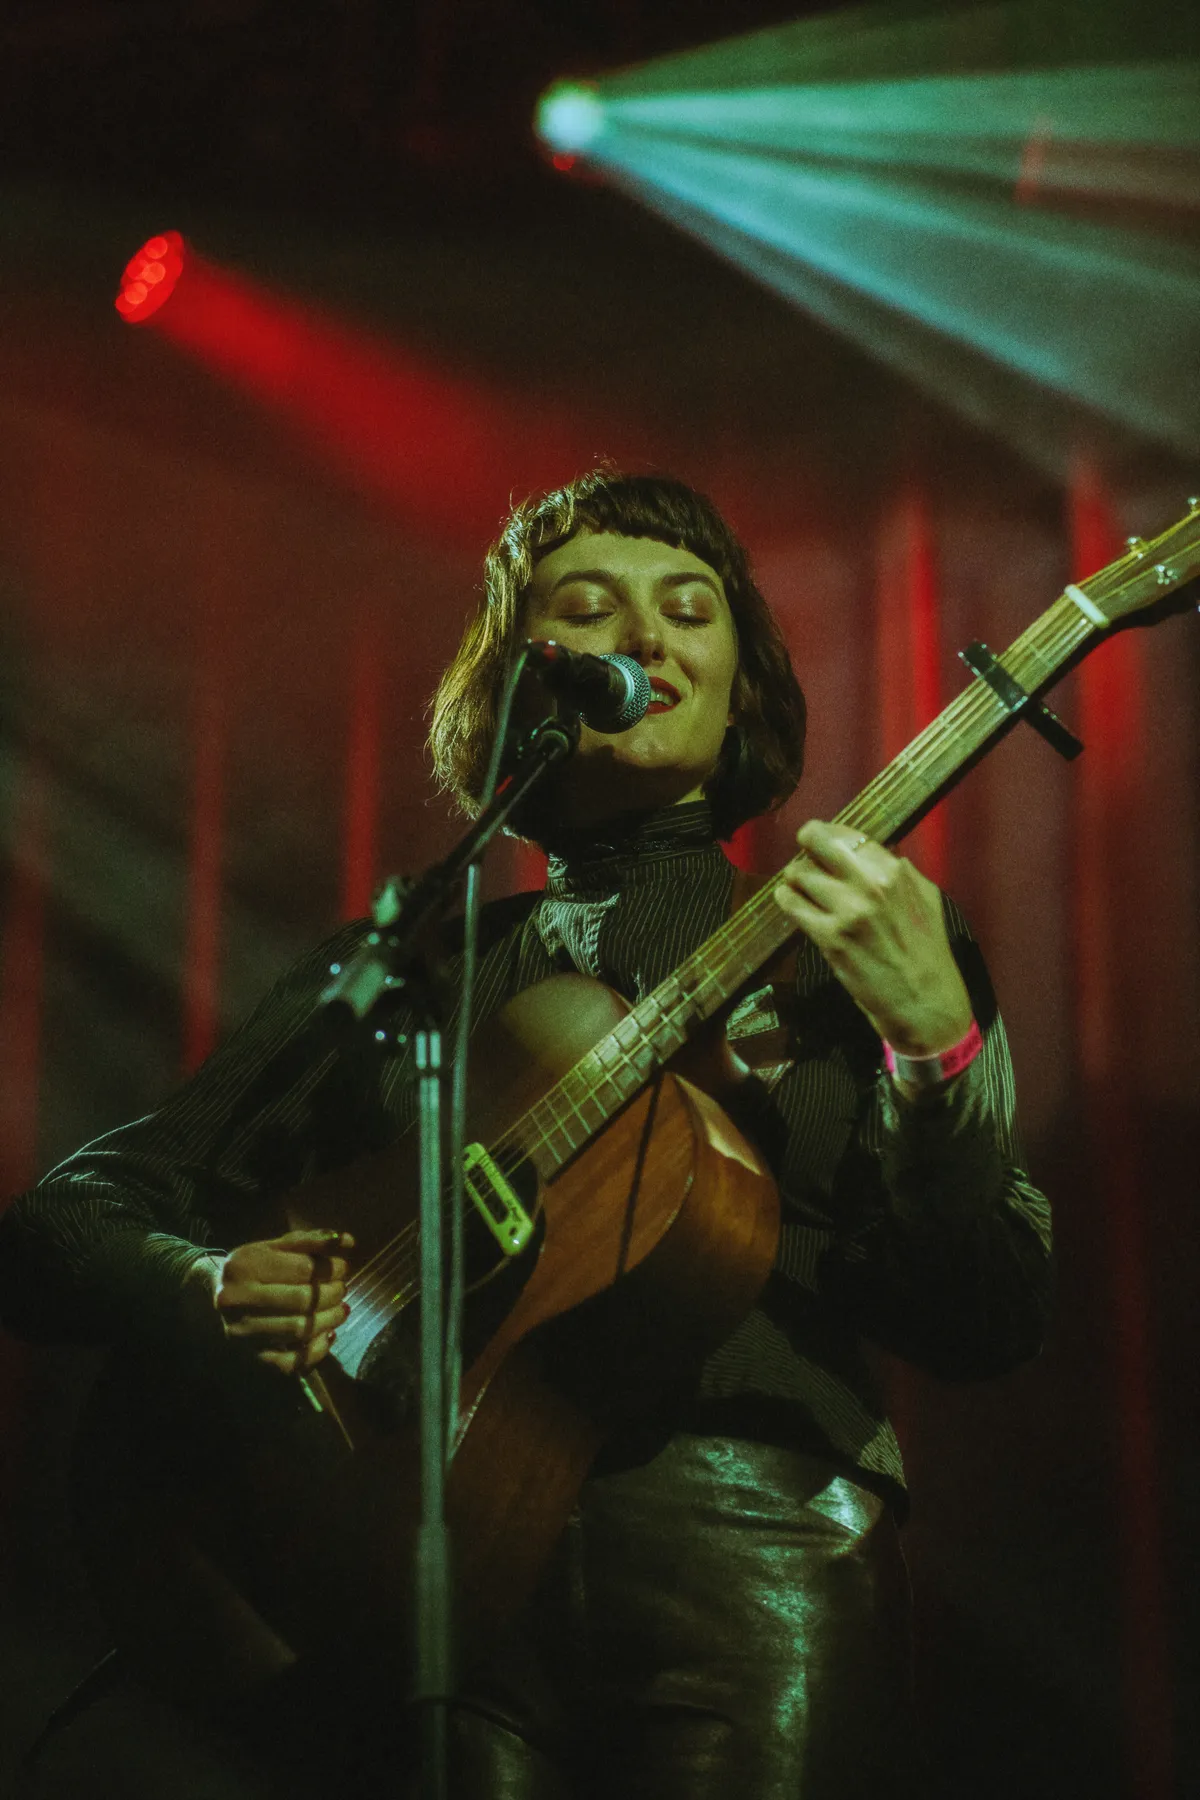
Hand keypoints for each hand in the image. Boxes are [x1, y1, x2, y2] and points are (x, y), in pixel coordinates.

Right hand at [191, 1228, 354, 1375]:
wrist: (214, 1293)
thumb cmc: (254, 1265)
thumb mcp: (276, 1246)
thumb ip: (312, 1241)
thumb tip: (349, 1241)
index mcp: (245, 1265)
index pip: (302, 1268)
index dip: (331, 1269)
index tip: (344, 1268)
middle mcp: (237, 1300)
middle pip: (302, 1300)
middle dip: (332, 1294)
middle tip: (343, 1289)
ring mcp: (242, 1332)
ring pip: (299, 1330)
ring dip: (330, 1320)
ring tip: (341, 1309)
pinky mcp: (249, 1356)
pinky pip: (291, 1362)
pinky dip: (316, 1351)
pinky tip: (327, 1335)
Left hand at [772, 820, 972, 1055]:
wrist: (925, 1001)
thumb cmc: (927, 950)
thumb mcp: (925, 897)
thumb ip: (897, 870)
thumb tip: (869, 850)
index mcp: (893, 870)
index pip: (845, 834)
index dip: (827, 835)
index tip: (819, 842)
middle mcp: (869, 884)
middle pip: (815, 842)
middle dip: (806, 847)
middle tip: (805, 858)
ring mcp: (847, 911)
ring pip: (797, 874)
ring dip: (795, 879)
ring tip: (801, 889)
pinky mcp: (829, 938)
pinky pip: (791, 905)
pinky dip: (787, 901)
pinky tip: (794, 904)